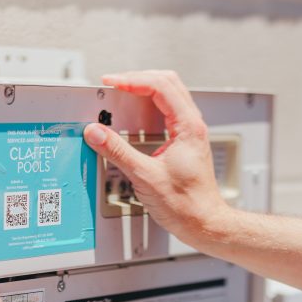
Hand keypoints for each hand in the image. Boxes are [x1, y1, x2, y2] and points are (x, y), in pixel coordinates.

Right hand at [84, 70, 231, 246]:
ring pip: (169, 94)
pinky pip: (168, 111)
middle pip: (167, 82)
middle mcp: (193, 125)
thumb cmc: (186, 205)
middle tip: (114, 84)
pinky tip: (135, 115)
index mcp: (188, 127)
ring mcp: (190, 132)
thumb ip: (118, 152)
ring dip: (144, 89)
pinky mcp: (185, 142)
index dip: (133, 80)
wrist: (204, 223)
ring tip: (122, 93)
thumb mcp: (145, 177)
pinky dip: (149, 105)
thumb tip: (96, 133)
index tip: (112, 83)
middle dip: (138, 78)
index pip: (161, 86)